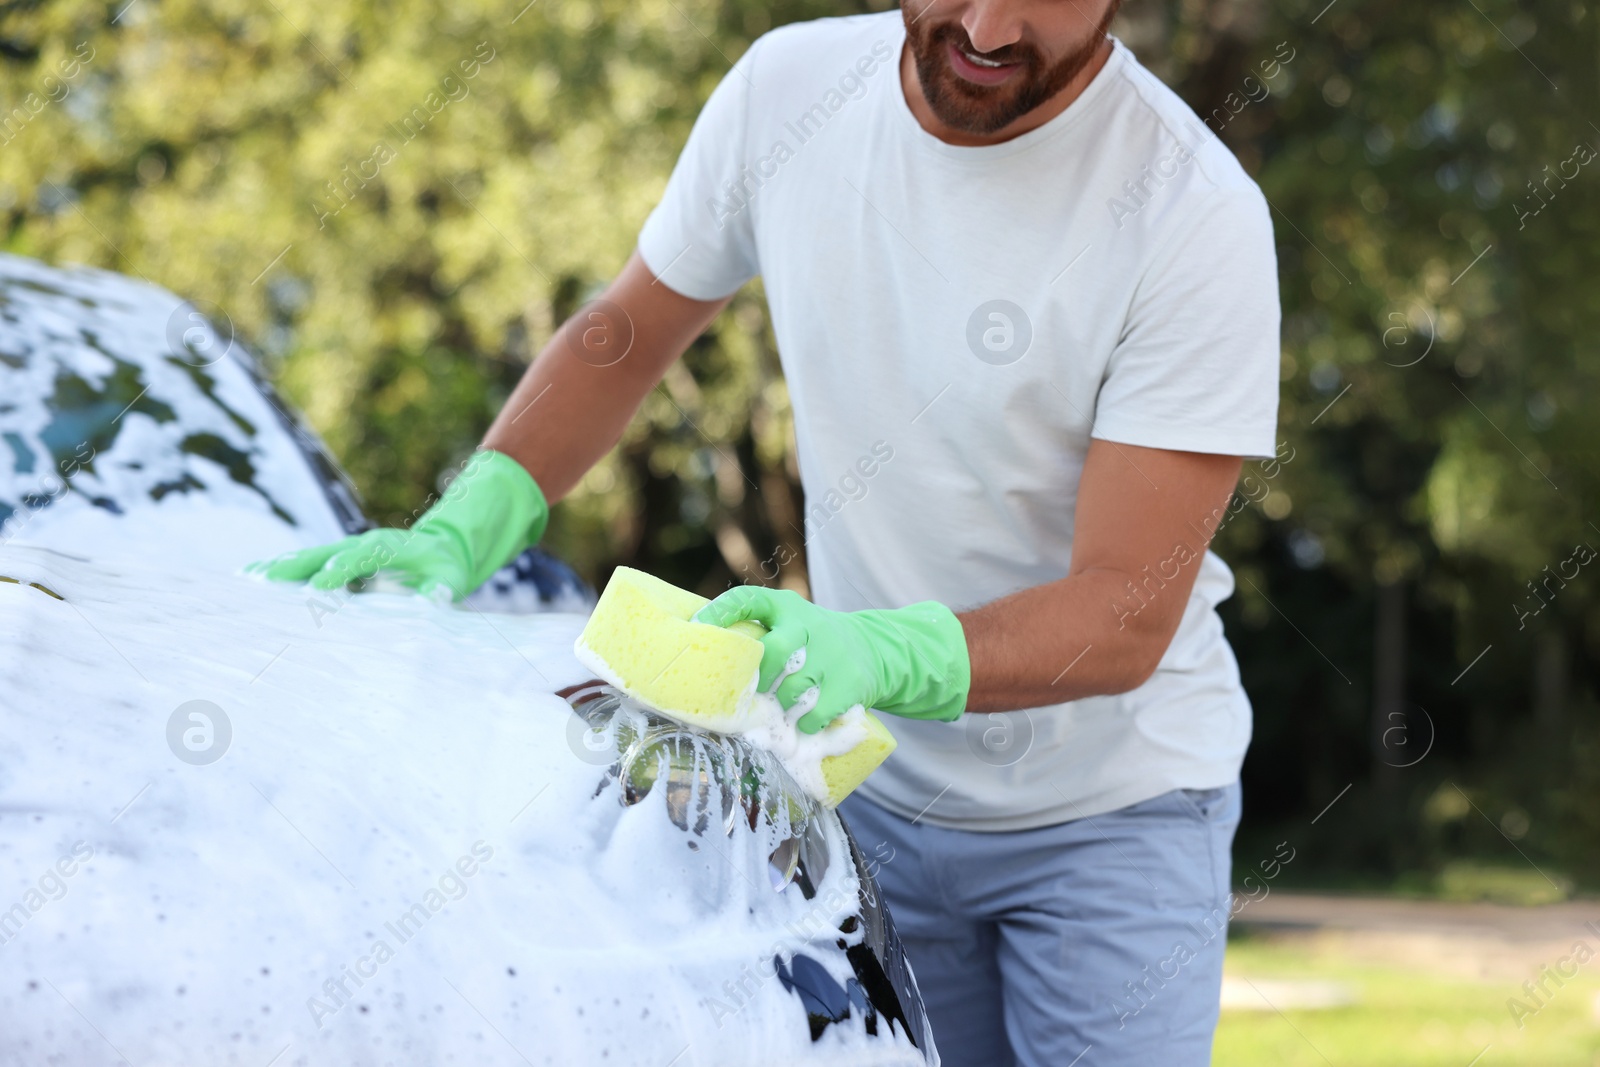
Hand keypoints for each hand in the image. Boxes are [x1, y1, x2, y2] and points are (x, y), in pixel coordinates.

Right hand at [248, 450, 547, 600]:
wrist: (442, 547)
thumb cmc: (446, 568)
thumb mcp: (452, 580)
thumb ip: (441, 590)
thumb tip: (430, 602)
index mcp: (392, 546)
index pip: (363, 556)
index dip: (342, 570)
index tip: (320, 589)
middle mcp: (364, 543)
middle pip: (326, 550)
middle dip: (297, 565)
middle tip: (266, 580)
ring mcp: (348, 549)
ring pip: (310, 555)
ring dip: (281, 566)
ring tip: (248, 578)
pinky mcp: (339, 559)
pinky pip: (308, 564)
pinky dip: (283, 570)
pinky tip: (253, 579)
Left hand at [693, 586, 969, 733]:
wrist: (874, 648)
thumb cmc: (813, 642)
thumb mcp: (790, 623)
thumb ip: (759, 632)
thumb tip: (702, 656)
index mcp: (786, 607)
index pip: (748, 599)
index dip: (720, 612)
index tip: (697, 628)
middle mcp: (808, 626)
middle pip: (774, 651)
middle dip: (759, 676)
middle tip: (753, 689)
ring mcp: (832, 655)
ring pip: (793, 689)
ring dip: (783, 704)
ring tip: (783, 706)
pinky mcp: (850, 683)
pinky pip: (815, 714)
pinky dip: (805, 723)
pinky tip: (804, 721)